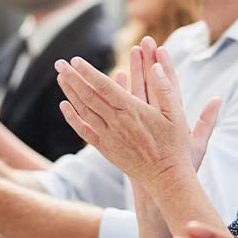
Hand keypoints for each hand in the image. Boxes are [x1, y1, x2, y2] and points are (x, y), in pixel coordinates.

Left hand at [56, 36, 219, 191]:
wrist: (166, 177)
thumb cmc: (174, 146)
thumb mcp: (177, 115)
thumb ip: (166, 89)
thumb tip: (157, 67)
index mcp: (133, 111)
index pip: (104, 86)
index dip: (88, 72)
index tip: (76, 60)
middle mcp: (117, 122)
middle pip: (89, 96)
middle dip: (73, 77)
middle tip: (59, 63)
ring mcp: (109, 136)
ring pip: (84, 111)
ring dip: (70, 93)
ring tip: (60, 78)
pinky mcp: (106, 149)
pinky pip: (85, 131)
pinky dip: (72, 118)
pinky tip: (64, 106)